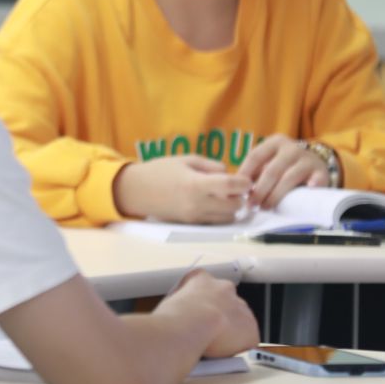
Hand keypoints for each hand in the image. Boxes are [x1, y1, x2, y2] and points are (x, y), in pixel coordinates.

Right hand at [114, 155, 249, 223]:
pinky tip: (213, 203)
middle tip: (234, 187)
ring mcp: (195, 216)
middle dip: (239, 196)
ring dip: (231, 207)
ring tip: (223, 196)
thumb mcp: (185, 159)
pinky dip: (221, 214)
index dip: (244, 183)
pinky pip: (216, 222)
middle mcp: (198, 203)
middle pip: (235, 205)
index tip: (247, 179)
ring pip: (229, 217)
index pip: (231, 186)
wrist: (136, 191)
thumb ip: (210, 166)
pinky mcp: (192, 224)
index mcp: (196, 184)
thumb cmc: (160, 170)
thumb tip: (229, 174)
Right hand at [158, 269, 259, 358]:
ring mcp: (240, 308)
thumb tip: (177, 317)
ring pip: (239, 320)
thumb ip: (181, 304)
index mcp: (201, 279)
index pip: (203, 286)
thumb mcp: (169, 302)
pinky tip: (223, 353)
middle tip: (205, 330)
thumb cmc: (173, 316)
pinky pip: (248, 339)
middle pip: (226, 302)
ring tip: (212, 344)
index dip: (199, 303)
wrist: (191, 325)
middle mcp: (223, 289)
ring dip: (230, 331)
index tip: (194, 314)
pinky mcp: (251, 329)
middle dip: (219, 315)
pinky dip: (238, 347)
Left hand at [236, 134, 331, 210]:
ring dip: (275, 195)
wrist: (316, 163)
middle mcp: (291, 148)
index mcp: (275, 142)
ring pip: (288, 178)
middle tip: (252, 204)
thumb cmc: (285, 165)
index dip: (245, 174)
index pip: (255, 156)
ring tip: (266, 207)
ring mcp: (308, 160)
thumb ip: (256, 171)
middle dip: (259, 190)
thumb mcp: (270, 161)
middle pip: (271, 170)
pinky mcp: (321, 172)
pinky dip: (311, 186)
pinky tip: (306, 191)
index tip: (239, 189)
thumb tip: (237, 188)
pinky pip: (316, 180)